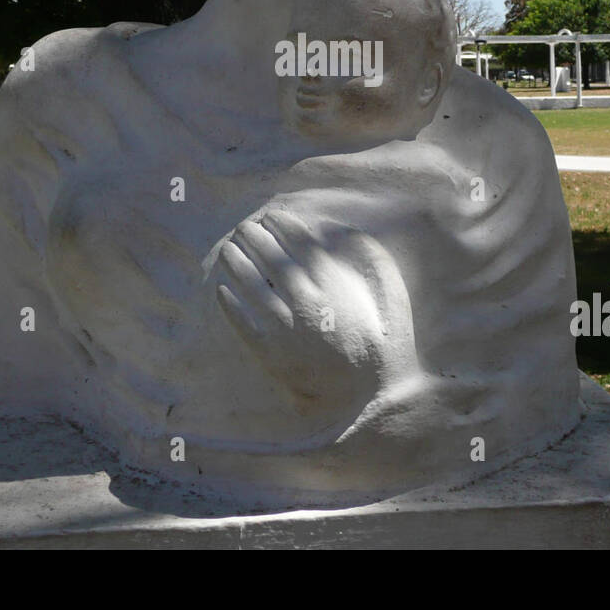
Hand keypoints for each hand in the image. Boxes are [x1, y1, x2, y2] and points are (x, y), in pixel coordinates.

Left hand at [210, 208, 416, 414]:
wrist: (366, 392)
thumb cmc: (377, 337)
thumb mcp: (387, 289)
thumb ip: (367, 253)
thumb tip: (335, 228)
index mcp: (334, 286)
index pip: (299, 244)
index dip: (281, 225)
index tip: (271, 216)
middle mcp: (308, 303)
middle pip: (272, 260)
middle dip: (255, 238)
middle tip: (245, 228)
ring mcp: (287, 330)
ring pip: (252, 287)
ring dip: (237, 264)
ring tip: (227, 249)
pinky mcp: (272, 355)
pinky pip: (243, 325)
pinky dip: (230, 306)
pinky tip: (222, 290)